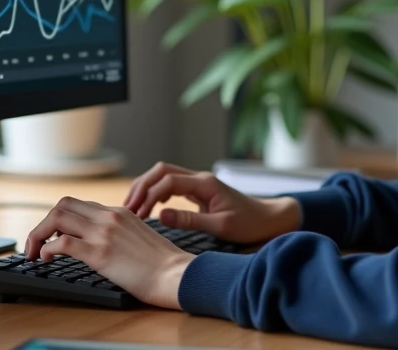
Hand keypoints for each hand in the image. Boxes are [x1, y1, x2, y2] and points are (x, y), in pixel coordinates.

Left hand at [24, 196, 192, 309]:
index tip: (52, 236)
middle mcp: (110, 217)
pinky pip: (61, 243)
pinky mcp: (100, 253)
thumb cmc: (162, 264)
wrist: (176, 274)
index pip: (79, 205)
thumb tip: (100, 242)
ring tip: (34, 252)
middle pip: (63, 204)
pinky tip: (45, 259)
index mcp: (120, 212)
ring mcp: (104, 233)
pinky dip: (46, 249)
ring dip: (38, 234)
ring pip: (56, 217)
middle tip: (37, 243)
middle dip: (43, 223)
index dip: (60, 219)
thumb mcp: (140, 236)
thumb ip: (121, 232)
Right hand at [123, 161, 301, 245]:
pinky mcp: (199, 191)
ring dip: (147, 188)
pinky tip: (149, 208)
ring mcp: (199, 183)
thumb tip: (159, 215)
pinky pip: (171, 185)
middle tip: (127, 208)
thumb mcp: (220, 226)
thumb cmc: (249, 224)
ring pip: (165, 175)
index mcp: (205, 184)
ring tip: (133, 209)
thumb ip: (189, 220)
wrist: (270, 219)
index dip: (149, 195)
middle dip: (141, 186)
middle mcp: (200, 178)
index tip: (137, 214)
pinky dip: (156, 193)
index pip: (168, 180)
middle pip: (161, 170)